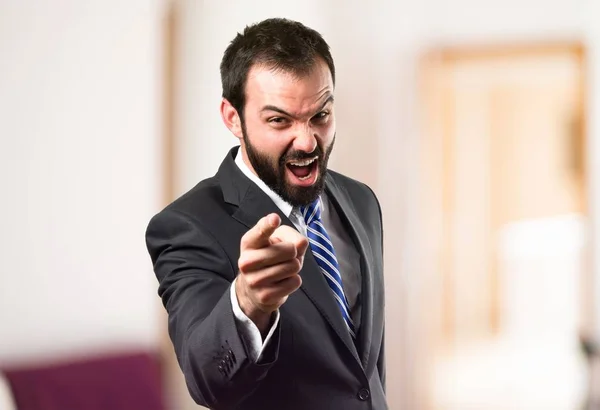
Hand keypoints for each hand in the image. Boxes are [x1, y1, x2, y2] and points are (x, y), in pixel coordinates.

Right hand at [236, 213, 307, 332]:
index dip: (268, 225)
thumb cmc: (269, 258)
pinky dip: (294, 280)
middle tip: (285, 257)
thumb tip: (301, 243)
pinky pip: (294, 281)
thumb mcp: (277, 241)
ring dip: (294, 267)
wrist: (254, 290)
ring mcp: (254, 280)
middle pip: (289, 250)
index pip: (260, 231)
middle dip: (294, 252)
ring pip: (293, 266)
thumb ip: (292, 237)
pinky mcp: (265, 295)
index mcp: (249, 243)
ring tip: (283, 269)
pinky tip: (282, 281)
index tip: (275, 219)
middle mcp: (247, 261)